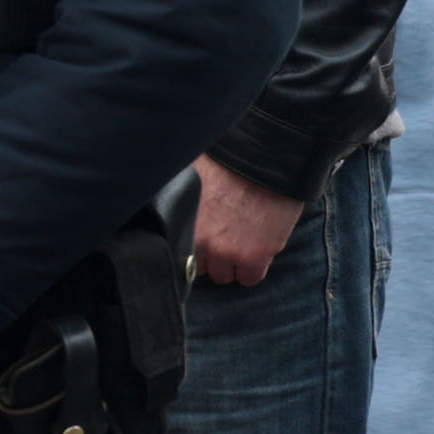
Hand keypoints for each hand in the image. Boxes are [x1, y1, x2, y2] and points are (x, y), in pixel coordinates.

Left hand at [187, 157, 304, 285]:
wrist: (264, 156)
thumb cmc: (228, 161)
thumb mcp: (192, 176)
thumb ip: (182, 202)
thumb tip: (169, 208)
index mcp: (184, 224)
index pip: (180, 257)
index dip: (195, 249)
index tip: (205, 241)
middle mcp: (202, 243)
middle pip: (203, 269)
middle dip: (213, 256)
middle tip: (227, 237)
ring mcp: (228, 252)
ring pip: (226, 276)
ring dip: (233, 263)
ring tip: (243, 241)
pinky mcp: (255, 256)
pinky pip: (251, 277)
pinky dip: (255, 267)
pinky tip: (258, 246)